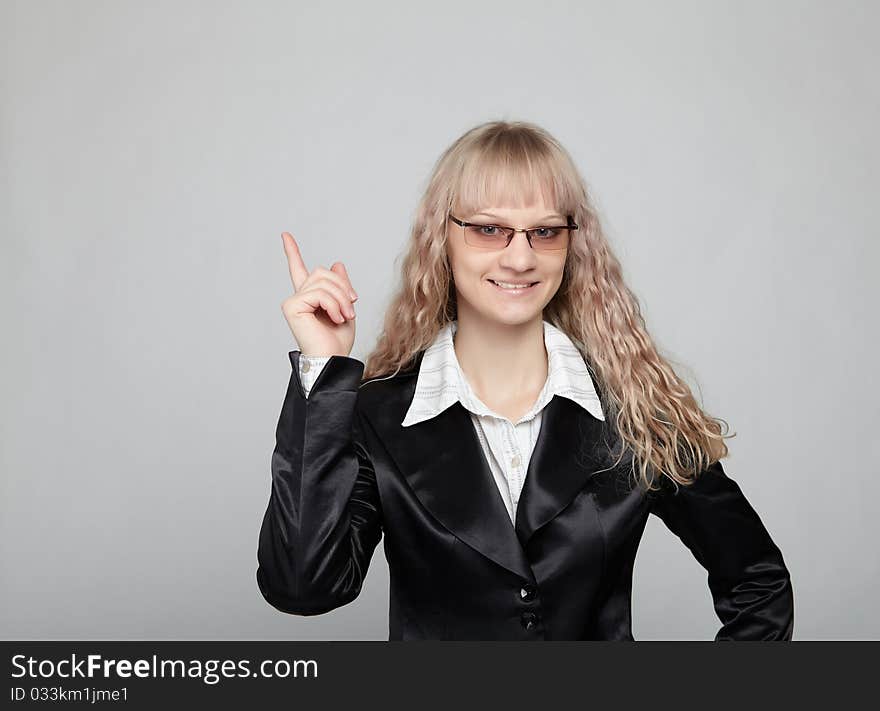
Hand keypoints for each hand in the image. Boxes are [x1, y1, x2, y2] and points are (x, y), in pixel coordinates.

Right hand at [280, 231, 357, 357]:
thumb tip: (336, 263)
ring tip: (345, 316)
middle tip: (352, 307)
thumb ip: (340, 285)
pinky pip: (319, 293)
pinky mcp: (292, 306)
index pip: (298, 269)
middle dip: (342, 287)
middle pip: (322, 271)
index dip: (292, 251)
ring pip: (322, 281)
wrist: (334, 358)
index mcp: (309, 297)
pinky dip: (333, 304)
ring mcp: (293, 301)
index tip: (285, 235)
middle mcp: (298, 297)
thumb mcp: (345, 306)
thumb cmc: (338, 340)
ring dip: (340, 298)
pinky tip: (335, 318)